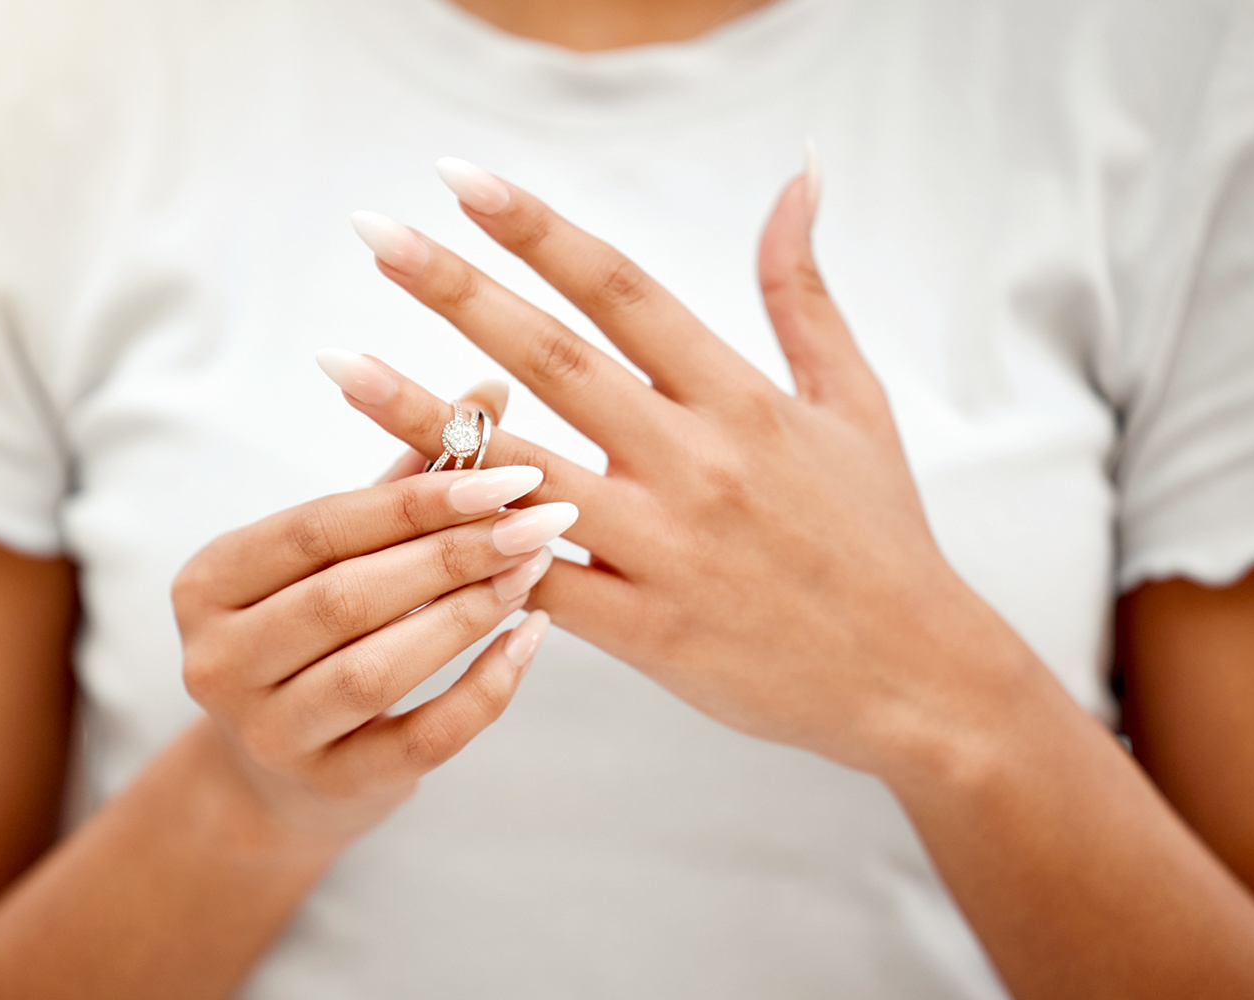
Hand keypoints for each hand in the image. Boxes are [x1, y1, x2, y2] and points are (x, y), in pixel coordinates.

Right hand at [173, 442, 574, 839]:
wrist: (279, 773)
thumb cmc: (319, 632)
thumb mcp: (342, 553)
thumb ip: (408, 476)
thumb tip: (490, 391)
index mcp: (209, 581)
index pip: (319, 528)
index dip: (417, 499)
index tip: (508, 472)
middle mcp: (218, 660)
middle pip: (347, 596)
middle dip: (454, 553)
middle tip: (541, 518)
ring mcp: (267, 734)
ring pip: (376, 669)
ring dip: (468, 614)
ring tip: (534, 569)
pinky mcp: (328, 788)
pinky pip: (420, 739)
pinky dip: (482, 689)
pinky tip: (529, 642)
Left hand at [327, 160, 1039, 778]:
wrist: (913, 676)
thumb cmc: (878, 534)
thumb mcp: (852, 402)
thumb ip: (803, 293)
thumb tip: (796, 179)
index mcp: (742, 400)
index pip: (623, 292)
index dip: (538, 231)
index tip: (463, 182)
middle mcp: (697, 463)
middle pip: (556, 361)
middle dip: (457, 291)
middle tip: (376, 237)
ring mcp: (666, 548)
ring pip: (521, 474)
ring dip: (424, 417)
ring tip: (340, 366)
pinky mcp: (646, 629)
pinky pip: (539, 584)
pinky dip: (473, 553)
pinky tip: (398, 516)